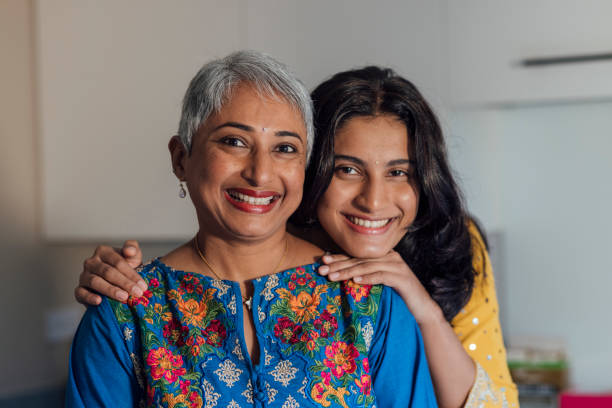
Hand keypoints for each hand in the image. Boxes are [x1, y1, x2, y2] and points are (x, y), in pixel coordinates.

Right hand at [75, 240, 145, 304]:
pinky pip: (81, 293)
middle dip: (125, 283)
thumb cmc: (126, 270)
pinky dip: (89, 297)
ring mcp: (83, 276)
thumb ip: (133, 250)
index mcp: (104, 251)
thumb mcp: (133, 258)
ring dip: (111, 290)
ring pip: (95, 282)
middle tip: (137, 293)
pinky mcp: (79, 290)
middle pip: (108, 272)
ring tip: (124, 297)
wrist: (117, 286)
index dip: (131, 274)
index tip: (142, 285)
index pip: (118, 262)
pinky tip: (99, 301)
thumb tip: (129, 251)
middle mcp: (91, 262)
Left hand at [318, 250, 442, 324]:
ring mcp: (397, 266)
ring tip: (333, 276)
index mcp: (383, 256)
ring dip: (348, 271)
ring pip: (367, 266)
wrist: (421, 310)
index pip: (357, 255)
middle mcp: (390, 257)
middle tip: (321, 268)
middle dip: (338, 264)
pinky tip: (355, 281)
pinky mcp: (402, 278)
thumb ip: (364, 277)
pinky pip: (381, 276)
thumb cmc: (396, 299)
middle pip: (359, 259)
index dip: (338, 257)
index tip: (322, 260)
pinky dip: (368, 278)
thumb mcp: (378, 285)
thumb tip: (338, 276)